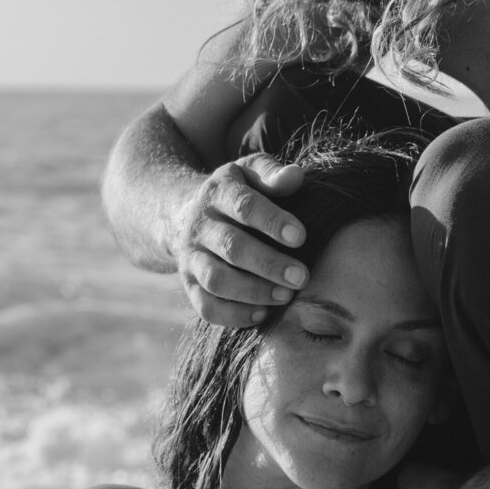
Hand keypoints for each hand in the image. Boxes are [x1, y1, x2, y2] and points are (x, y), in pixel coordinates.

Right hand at [172, 154, 308, 326]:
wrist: (188, 217)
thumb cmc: (236, 194)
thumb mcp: (250, 173)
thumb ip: (272, 174)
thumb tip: (295, 176)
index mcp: (218, 193)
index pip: (243, 206)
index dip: (272, 221)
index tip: (301, 236)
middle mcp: (199, 226)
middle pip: (231, 247)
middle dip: (268, 264)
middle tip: (301, 277)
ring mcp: (191, 258)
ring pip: (216, 280)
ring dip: (253, 292)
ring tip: (286, 296)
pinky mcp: (189, 285)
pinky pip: (207, 307)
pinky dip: (235, 315)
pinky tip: (263, 314)